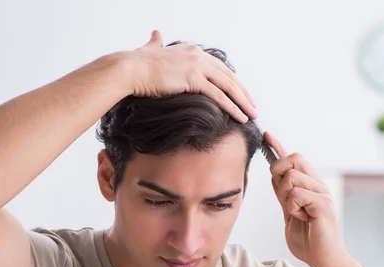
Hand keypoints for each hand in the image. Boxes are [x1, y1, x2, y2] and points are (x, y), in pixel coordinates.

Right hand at [127, 31, 256, 123]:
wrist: (130, 69)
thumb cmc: (137, 64)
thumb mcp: (151, 50)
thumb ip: (157, 43)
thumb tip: (156, 33)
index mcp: (193, 51)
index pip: (221, 68)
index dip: (234, 83)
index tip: (243, 96)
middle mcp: (198, 56)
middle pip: (229, 77)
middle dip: (244, 94)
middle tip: (253, 107)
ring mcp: (197, 66)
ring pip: (228, 86)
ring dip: (243, 102)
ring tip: (252, 115)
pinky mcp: (193, 79)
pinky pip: (219, 96)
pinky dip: (232, 107)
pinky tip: (240, 117)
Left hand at [266, 131, 350, 266]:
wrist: (325, 261)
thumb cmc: (310, 243)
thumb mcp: (290, 216)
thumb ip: (284, 197)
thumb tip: (274, 177)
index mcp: (311, 187)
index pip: (294, 161)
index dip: (279, 147)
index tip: (266, 135)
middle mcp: (319, 185)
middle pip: (294, 158)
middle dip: (279, 172)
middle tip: (284, 197)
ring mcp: (323, 193)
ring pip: (292, 178)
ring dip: (286, 198)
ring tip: (298, 214)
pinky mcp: (323, 203)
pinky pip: (297, 194)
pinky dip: (293, 208)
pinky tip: (303, 219)